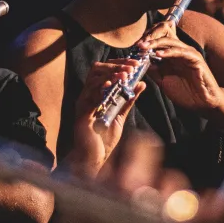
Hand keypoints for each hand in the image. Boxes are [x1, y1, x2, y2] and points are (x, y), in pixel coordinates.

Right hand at [68, 59, 146, 177]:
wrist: (93, 159)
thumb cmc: (104, 139)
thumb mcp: (120, 115)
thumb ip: (128, 99)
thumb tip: (141, 83)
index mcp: (95, 94)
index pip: (104, 70)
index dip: (119, 63)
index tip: (135, 63)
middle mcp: (87, 95)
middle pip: (97, 69)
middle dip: (116, 65)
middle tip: (132, 67)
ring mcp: (83, 103)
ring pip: (93, 79)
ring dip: (111, 74)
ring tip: (126, 75)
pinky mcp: (82, 114)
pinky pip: (90, 97)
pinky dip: (101, 88)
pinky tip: (112, 85)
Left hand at [138, 34, 222, 112]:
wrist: (202, 103)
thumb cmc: (185, 93)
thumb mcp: (163, 81)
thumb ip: (153, 71)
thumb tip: (139, 63)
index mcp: (172, 55)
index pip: (159, 41)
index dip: (147, 41)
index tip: (134, 47)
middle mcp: (180, 51)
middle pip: (163, 38)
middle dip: (149, 40)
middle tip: (138, 45)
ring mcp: (188, 54)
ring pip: (171, 42)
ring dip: (156, 44)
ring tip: (145, 46)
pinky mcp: (196, 59)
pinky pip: (181, 52)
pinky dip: (170, 52)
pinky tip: (159, 54)